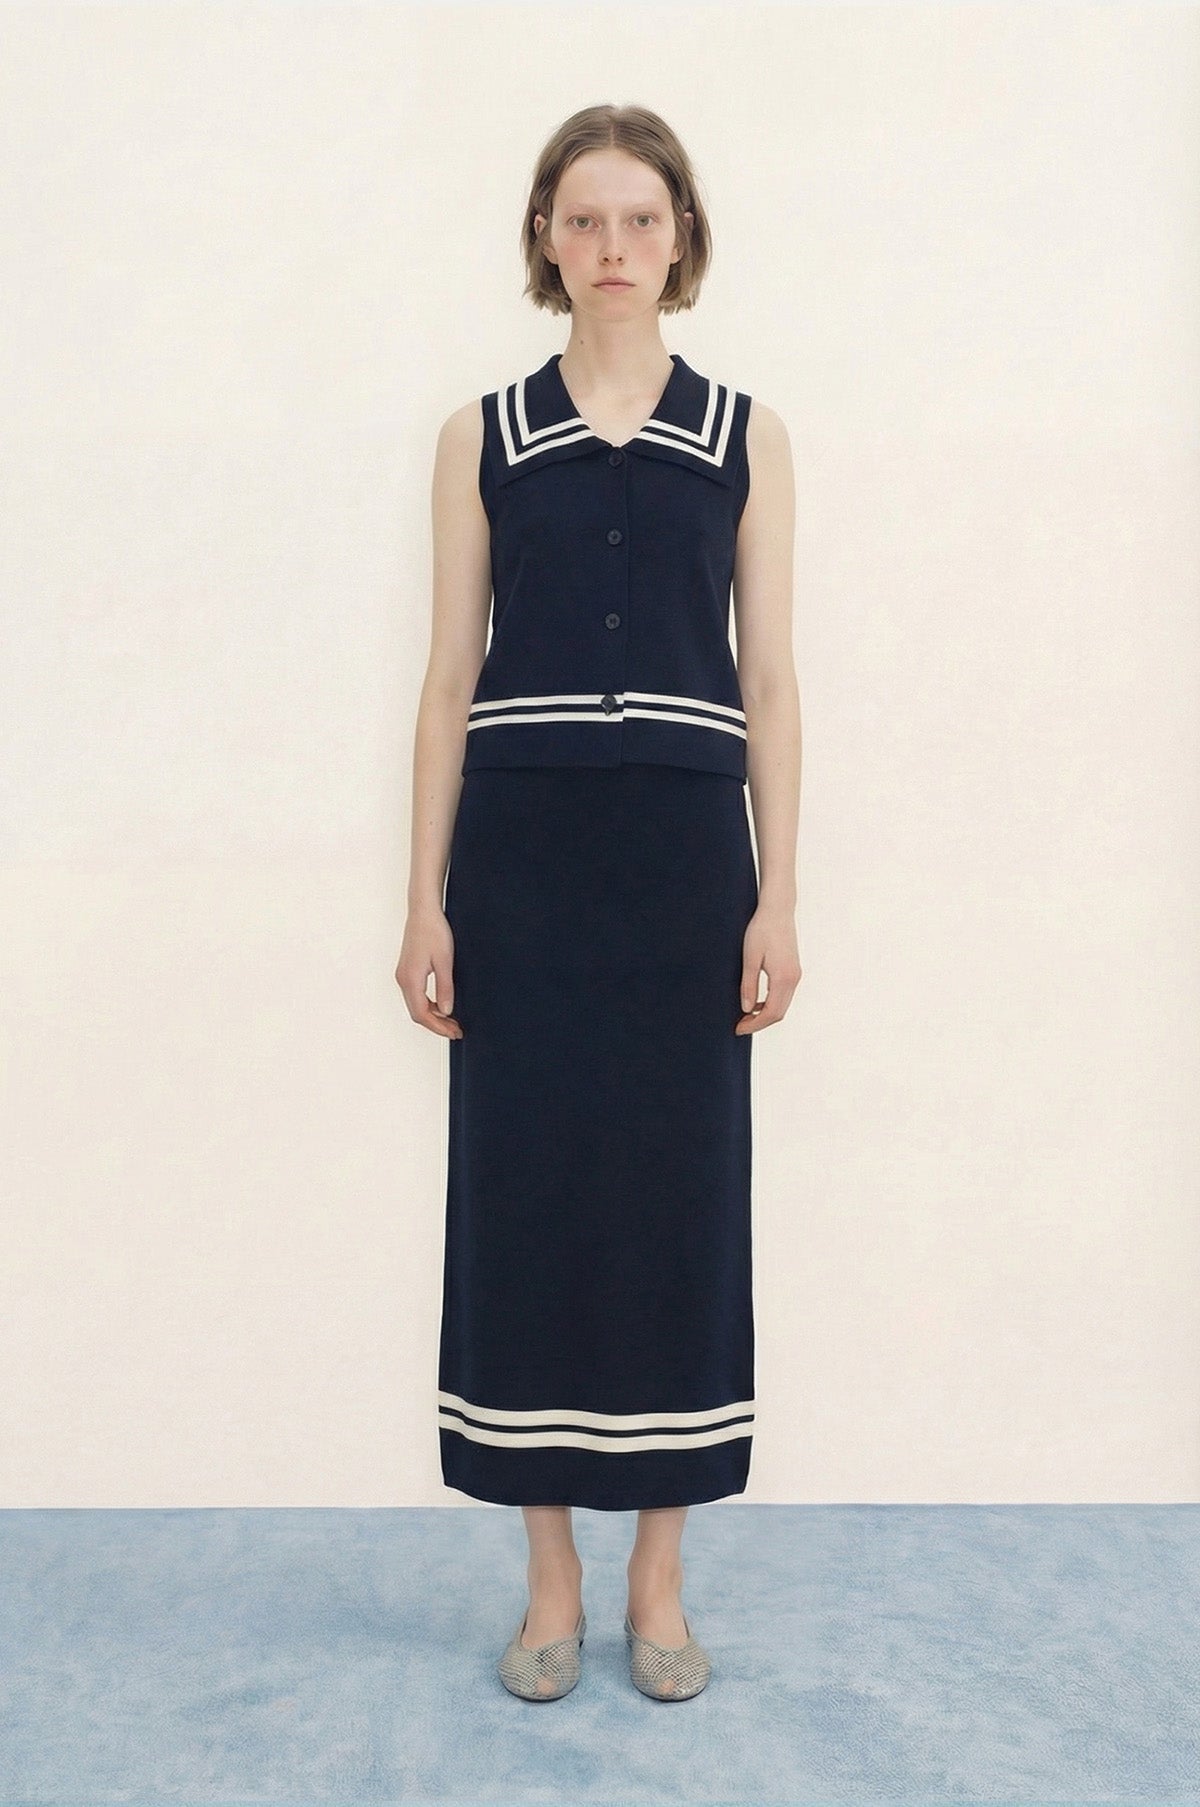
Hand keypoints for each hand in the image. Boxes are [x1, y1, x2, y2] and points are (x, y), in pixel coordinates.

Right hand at [395, 906, 463, 1038]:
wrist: (423, 912)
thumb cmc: (434, 931)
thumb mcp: (445, 961)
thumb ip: (445, 988)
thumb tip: (447, 1011)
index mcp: (411, 979)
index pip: (422, 1014)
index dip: (438, 1027)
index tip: (454, 1032)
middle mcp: (403, 980)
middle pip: (417, 1013)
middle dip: (437, 1024)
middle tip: (456, 1030)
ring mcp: (403, 976)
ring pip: (416, 1005)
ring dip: (434, 1015)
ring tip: (453, 1020)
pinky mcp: (407, 971)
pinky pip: (416, 995)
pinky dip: (429, 1005)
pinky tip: (443, 1005)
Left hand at [735, 903, 800, 1033]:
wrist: (778, 910)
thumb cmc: (761, 930)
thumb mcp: (750, 958)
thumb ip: (749, 985)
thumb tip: (746, 1009)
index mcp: (783, 978)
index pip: (771, 1013)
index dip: (754, 1025)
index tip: (738, 1029)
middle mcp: (793, 979)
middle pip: (779, 1013)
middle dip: (759, 1023)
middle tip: (739, 1025)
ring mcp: (795, 975)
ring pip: (782, 1005)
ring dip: (765, 1014)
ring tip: (744, 1015)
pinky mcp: (793, 970)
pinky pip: (784, 995)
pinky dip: (771, 1004)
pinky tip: (755, 1002)